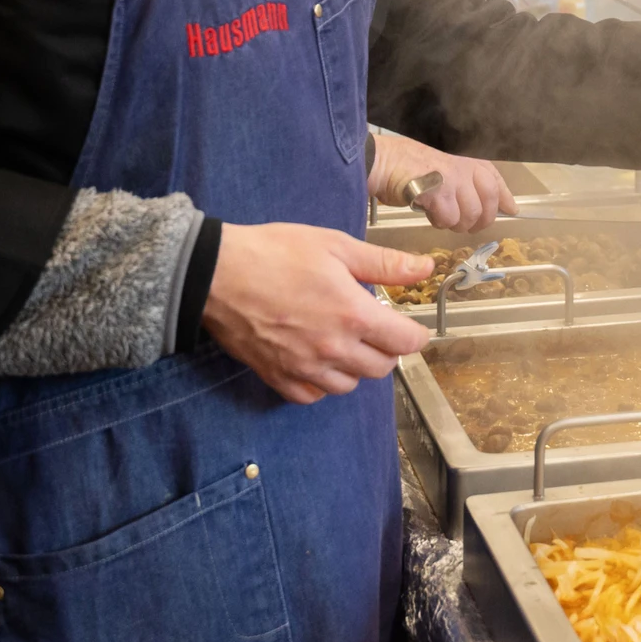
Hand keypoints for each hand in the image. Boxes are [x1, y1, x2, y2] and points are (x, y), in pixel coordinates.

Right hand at [202, 223, 431, 404]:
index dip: (414, 333)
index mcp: (353, 315)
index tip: (409, 325)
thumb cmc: (274, 253)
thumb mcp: (335, 246)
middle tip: (374, 327)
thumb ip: (384, 263)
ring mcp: (305, 368)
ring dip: (356, 366)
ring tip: (344, 341)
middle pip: (381, 368)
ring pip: (349, 385)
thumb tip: (424, 268)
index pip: (405, 342)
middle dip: (387, 349)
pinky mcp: (278, 377)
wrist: (216, 274)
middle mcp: (333, 349)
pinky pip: (313, 395)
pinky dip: (322, 383)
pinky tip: (317, 360)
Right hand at [368, 131, 512, 232]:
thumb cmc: (404, 165)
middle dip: (482, 219)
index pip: (494, 178)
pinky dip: (440, 222)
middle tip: (469, 226)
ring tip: (442, 217)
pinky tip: (429, 213)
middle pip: (489, 200)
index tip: (511, 209)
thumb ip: (461, 181)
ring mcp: (453, 178)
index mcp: (466, 159)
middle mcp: (463, 166)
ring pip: (471, 214)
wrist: (381, 161)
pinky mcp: (439, 192)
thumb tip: (480, 204)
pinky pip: (449, 218)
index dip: (505, 196)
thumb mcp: (440, 167)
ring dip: (457, 223)